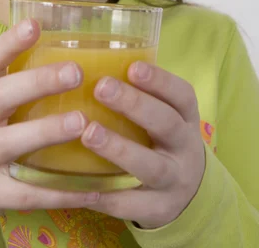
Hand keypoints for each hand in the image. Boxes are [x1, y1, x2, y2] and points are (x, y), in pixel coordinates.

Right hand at [0, 19, 98, 244]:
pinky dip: (60, 192)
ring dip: (47, 131)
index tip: (34, 24)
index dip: (8, 42)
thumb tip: (72, 53)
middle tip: (76, 72)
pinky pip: (26, 194)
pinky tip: (93, 188)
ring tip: (82, 122)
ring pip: (10, 143)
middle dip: (35, 82)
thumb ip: (16, 83)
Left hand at [80, 62, 205, 228]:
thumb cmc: (158, 137)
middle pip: (165, 124)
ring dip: (118, 149)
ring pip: (150, 166)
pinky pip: (132, 205)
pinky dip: (106, 196)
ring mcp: (174, 180)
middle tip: (101, 87)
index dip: (159, 80)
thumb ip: (135, 90)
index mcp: (185, 116)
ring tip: (88, 133)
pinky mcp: (158, 209)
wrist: (186, 190)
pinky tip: (81, 186)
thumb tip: (86, 57)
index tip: (132, 67)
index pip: (180, 94)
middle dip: (134, 105)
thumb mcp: (161, 112)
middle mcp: (184, 147)